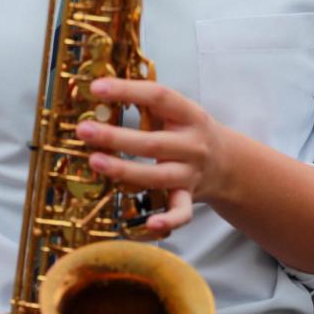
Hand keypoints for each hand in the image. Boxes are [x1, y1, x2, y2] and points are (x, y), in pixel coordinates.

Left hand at [75, 77, 228, 235]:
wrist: (228, 163)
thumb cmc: (190, 132)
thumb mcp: (178, 111)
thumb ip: (149, 103)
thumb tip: (103, 89)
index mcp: (190, 115)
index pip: (159, 96)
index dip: (128, 90)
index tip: (97, 88)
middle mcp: (193, 144)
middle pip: (153, 142)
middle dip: (116, 136)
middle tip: (84, 130)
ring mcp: (191, 173)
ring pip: (157, 176)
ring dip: (125, 170)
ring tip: (95, 161)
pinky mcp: (189, 198)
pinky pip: (181, 213)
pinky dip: (168, 221)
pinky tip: (149, 224)